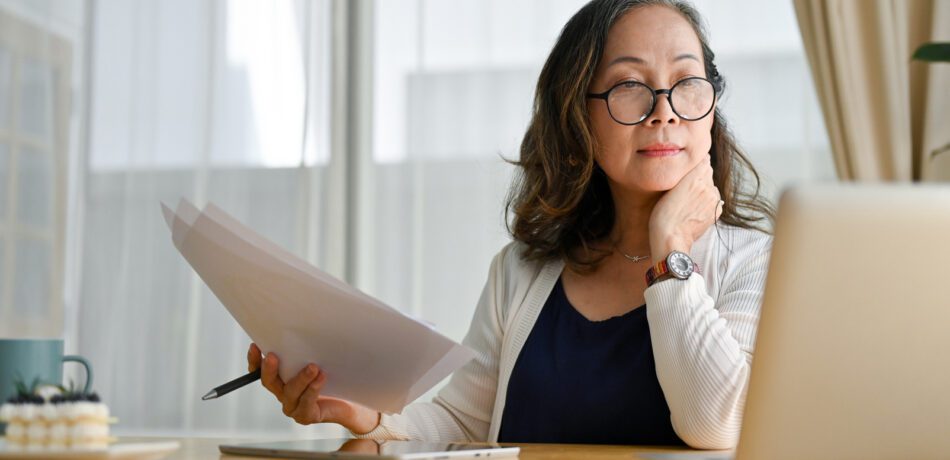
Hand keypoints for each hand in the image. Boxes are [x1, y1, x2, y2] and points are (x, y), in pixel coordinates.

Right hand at [247, 343, 380, 433]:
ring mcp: (293, 406)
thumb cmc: (333, 377)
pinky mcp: (306, 415)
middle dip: (269, 369)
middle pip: (269, 382)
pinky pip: (306, 402)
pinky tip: (321, 378)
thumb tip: (305, 323)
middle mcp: (283, 393)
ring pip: (290, 392)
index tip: (255, 345)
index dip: (254, 360)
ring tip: (312, 366)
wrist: (350, 402)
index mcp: (280, 379)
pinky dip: (313, 389)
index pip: (260, 371)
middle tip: (272, 356)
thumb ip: (308, 348)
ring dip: (300, 378)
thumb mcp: (318, 358)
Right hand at [648, 154, 721, 262]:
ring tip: (688, 200)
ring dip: (703, 189)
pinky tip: (695, 208)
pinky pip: (714, 199)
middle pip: (708, 173)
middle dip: (699, 177)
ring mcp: (714, 199)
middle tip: (684, 188)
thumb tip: (697, 163)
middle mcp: (708, 186)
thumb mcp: (668, 188)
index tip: (688, 169)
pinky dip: (707, 201)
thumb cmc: (663, 215)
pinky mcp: (717, 210)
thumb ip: (685, 174)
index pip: (703, 160)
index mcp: (694, 177)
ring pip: (711, 186)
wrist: (672, 238)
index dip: (695, 163)